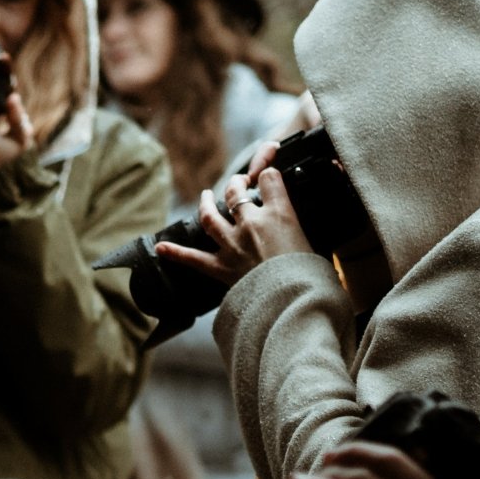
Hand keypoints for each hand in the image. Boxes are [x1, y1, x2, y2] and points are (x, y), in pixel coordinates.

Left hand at [154, 141, 313, 287]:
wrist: (294, 304)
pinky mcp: (221, 268)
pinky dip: (175, 252)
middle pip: (235, 192)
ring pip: (210, 216)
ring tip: (204, 196)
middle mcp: (252, 224)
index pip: (269, 178)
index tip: (269, 176)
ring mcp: (233, 245)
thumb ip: (310, 229)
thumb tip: (304, 229)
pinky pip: (193, 258)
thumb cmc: (312, 277)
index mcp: (280, 214)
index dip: (268, 174)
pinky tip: (160, 248)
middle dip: (236, 183)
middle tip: (238, 183)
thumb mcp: (319, 243)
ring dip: (205, 203)